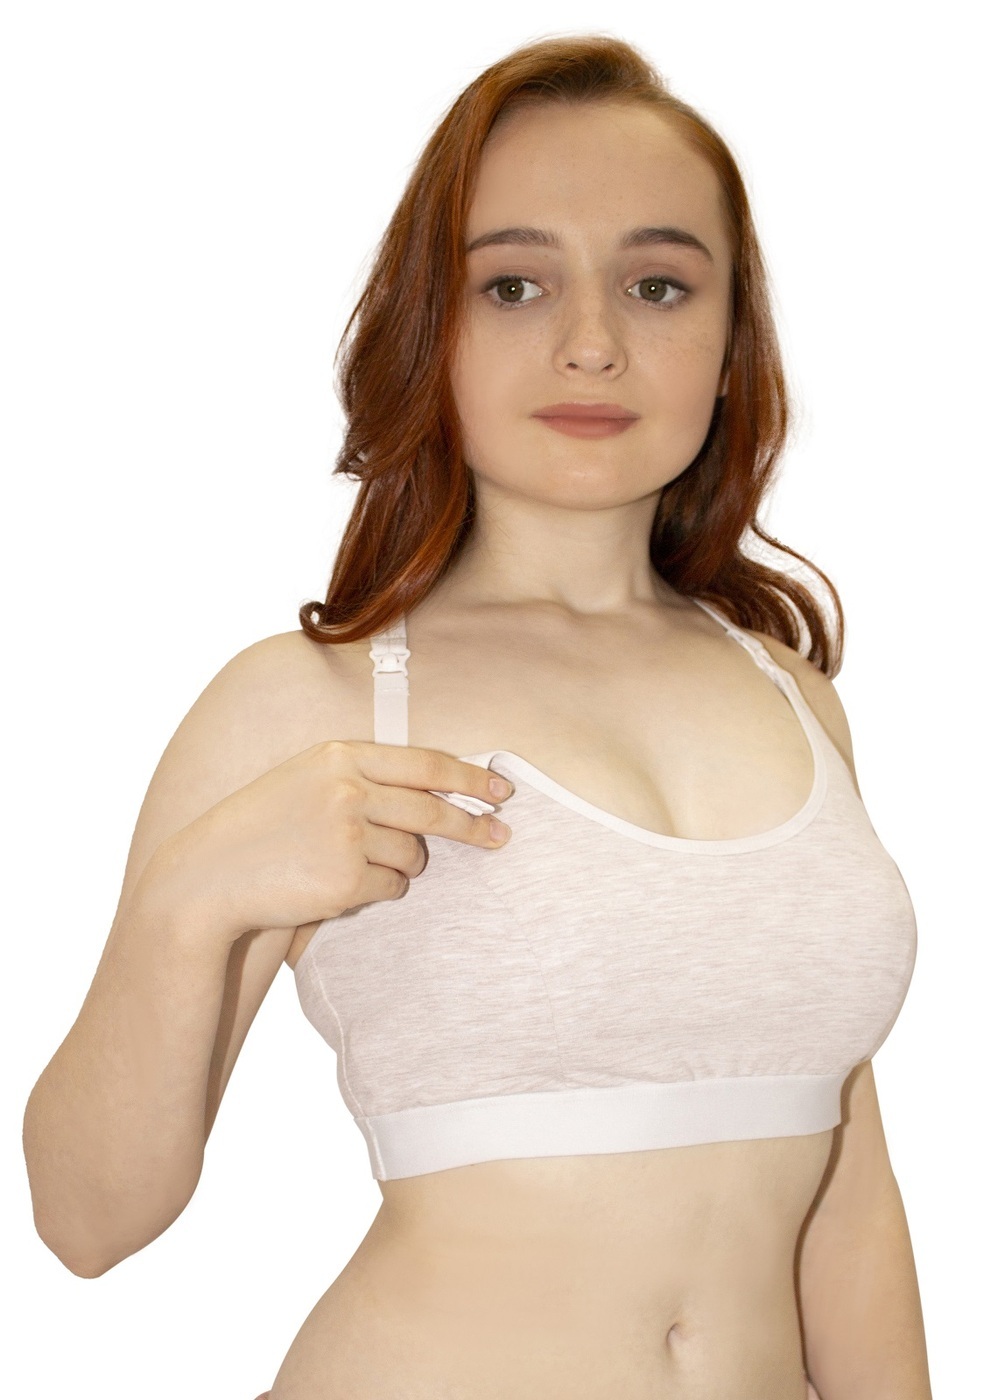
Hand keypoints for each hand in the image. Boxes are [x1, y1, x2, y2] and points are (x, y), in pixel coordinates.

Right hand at [139, 740, 512, 942]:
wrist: (208, 877)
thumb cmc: (260, 829)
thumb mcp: (305, 780)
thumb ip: (360, 777)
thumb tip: (433, 789)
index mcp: (340, 756)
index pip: (424, 763)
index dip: (468, 777)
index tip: (500, 789)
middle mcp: (348, 789)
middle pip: (432, 809)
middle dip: (473, 825)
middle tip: (501, 836)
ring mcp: (348, 834)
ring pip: (412, 856)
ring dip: (401, 867)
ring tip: (352, 866)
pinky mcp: (347, 879)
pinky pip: (391, 888)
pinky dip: (377, 891)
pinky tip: (338, 886)